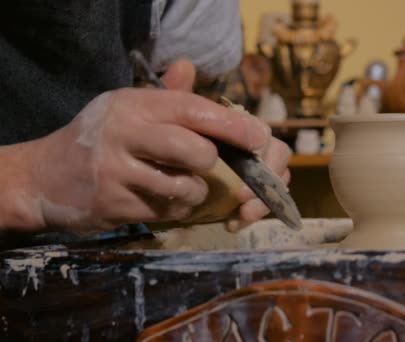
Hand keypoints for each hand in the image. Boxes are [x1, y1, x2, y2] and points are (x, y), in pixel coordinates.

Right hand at [9, 61, 271, 231]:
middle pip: (195, 150)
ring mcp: (117, 171)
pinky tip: (161, 201)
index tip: (259, 136)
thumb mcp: (127, 108)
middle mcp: (125, 133)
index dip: (233, 125)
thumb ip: (164, 94)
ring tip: (181, 185)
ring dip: (193, 192)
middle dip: (210, 162)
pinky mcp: (114, 204)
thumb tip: (188, 67)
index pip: (194, 110)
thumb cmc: (100, 139)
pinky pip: (166, 212)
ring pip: (184, 187)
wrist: (45, 176)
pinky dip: (175, 209)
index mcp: (135, 104)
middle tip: (205, 164)